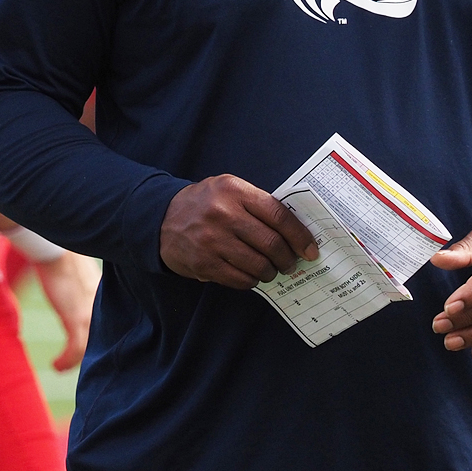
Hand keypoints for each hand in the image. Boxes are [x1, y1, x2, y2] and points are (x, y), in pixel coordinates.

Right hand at [34, 251, 98, 370]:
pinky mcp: (76, 318)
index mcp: (109, 299)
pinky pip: (75, 349)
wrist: (57, 250)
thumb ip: (89, 291)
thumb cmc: (66, 258)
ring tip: (64, 365)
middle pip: (107, 341)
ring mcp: (92, 314)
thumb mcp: (85, 277)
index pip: (117, 327)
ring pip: (91, 347)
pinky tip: (56, 365)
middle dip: (94, 355)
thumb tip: (80, 296)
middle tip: (81, 364)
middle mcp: (105, 308)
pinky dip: (66, 360)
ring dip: (76, 359)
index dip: (106, 342)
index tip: (97, 351)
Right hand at [159, 176, 318, 288]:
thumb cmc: (204, 204)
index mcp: (234, 191)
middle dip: (288, 258)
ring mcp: (212, 240)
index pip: (278, 214)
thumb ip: (257, 204)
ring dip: (270, 272)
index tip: (310, 249)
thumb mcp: (228, 189)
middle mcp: (223, 214)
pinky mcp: (204, 263)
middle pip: (271, 243)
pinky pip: (240, 279)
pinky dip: (252, 280)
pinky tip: (251, 275)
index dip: (299, 235)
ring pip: (258, 265)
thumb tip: (294, 231)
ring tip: (270, 270)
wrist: (161, 218)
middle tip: (291, 263)